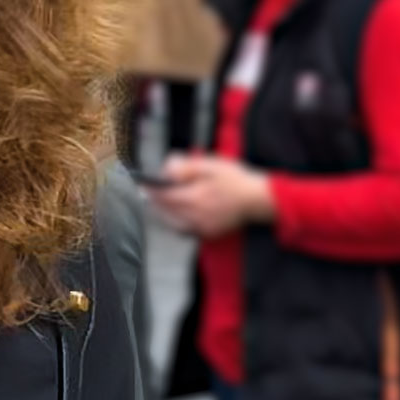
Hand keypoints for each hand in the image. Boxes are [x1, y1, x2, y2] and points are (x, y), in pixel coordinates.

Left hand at [143, 152, 276, 239]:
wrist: (257, 200)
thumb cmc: (235, 179)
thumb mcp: (211, 165)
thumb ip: (186, 167)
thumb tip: (165, 170)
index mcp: (195, 198)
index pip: (163, 196)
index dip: (151, 189)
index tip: (142, 182)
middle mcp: (195, 216)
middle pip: (165, 210)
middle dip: (155, 200)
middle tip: (149, 190)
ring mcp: (201, 227)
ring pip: (172, 222)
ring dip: (163, 211)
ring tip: (161, 200)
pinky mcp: (207, 233)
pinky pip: (184, 229)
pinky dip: (176, 221)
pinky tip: (178, 212)